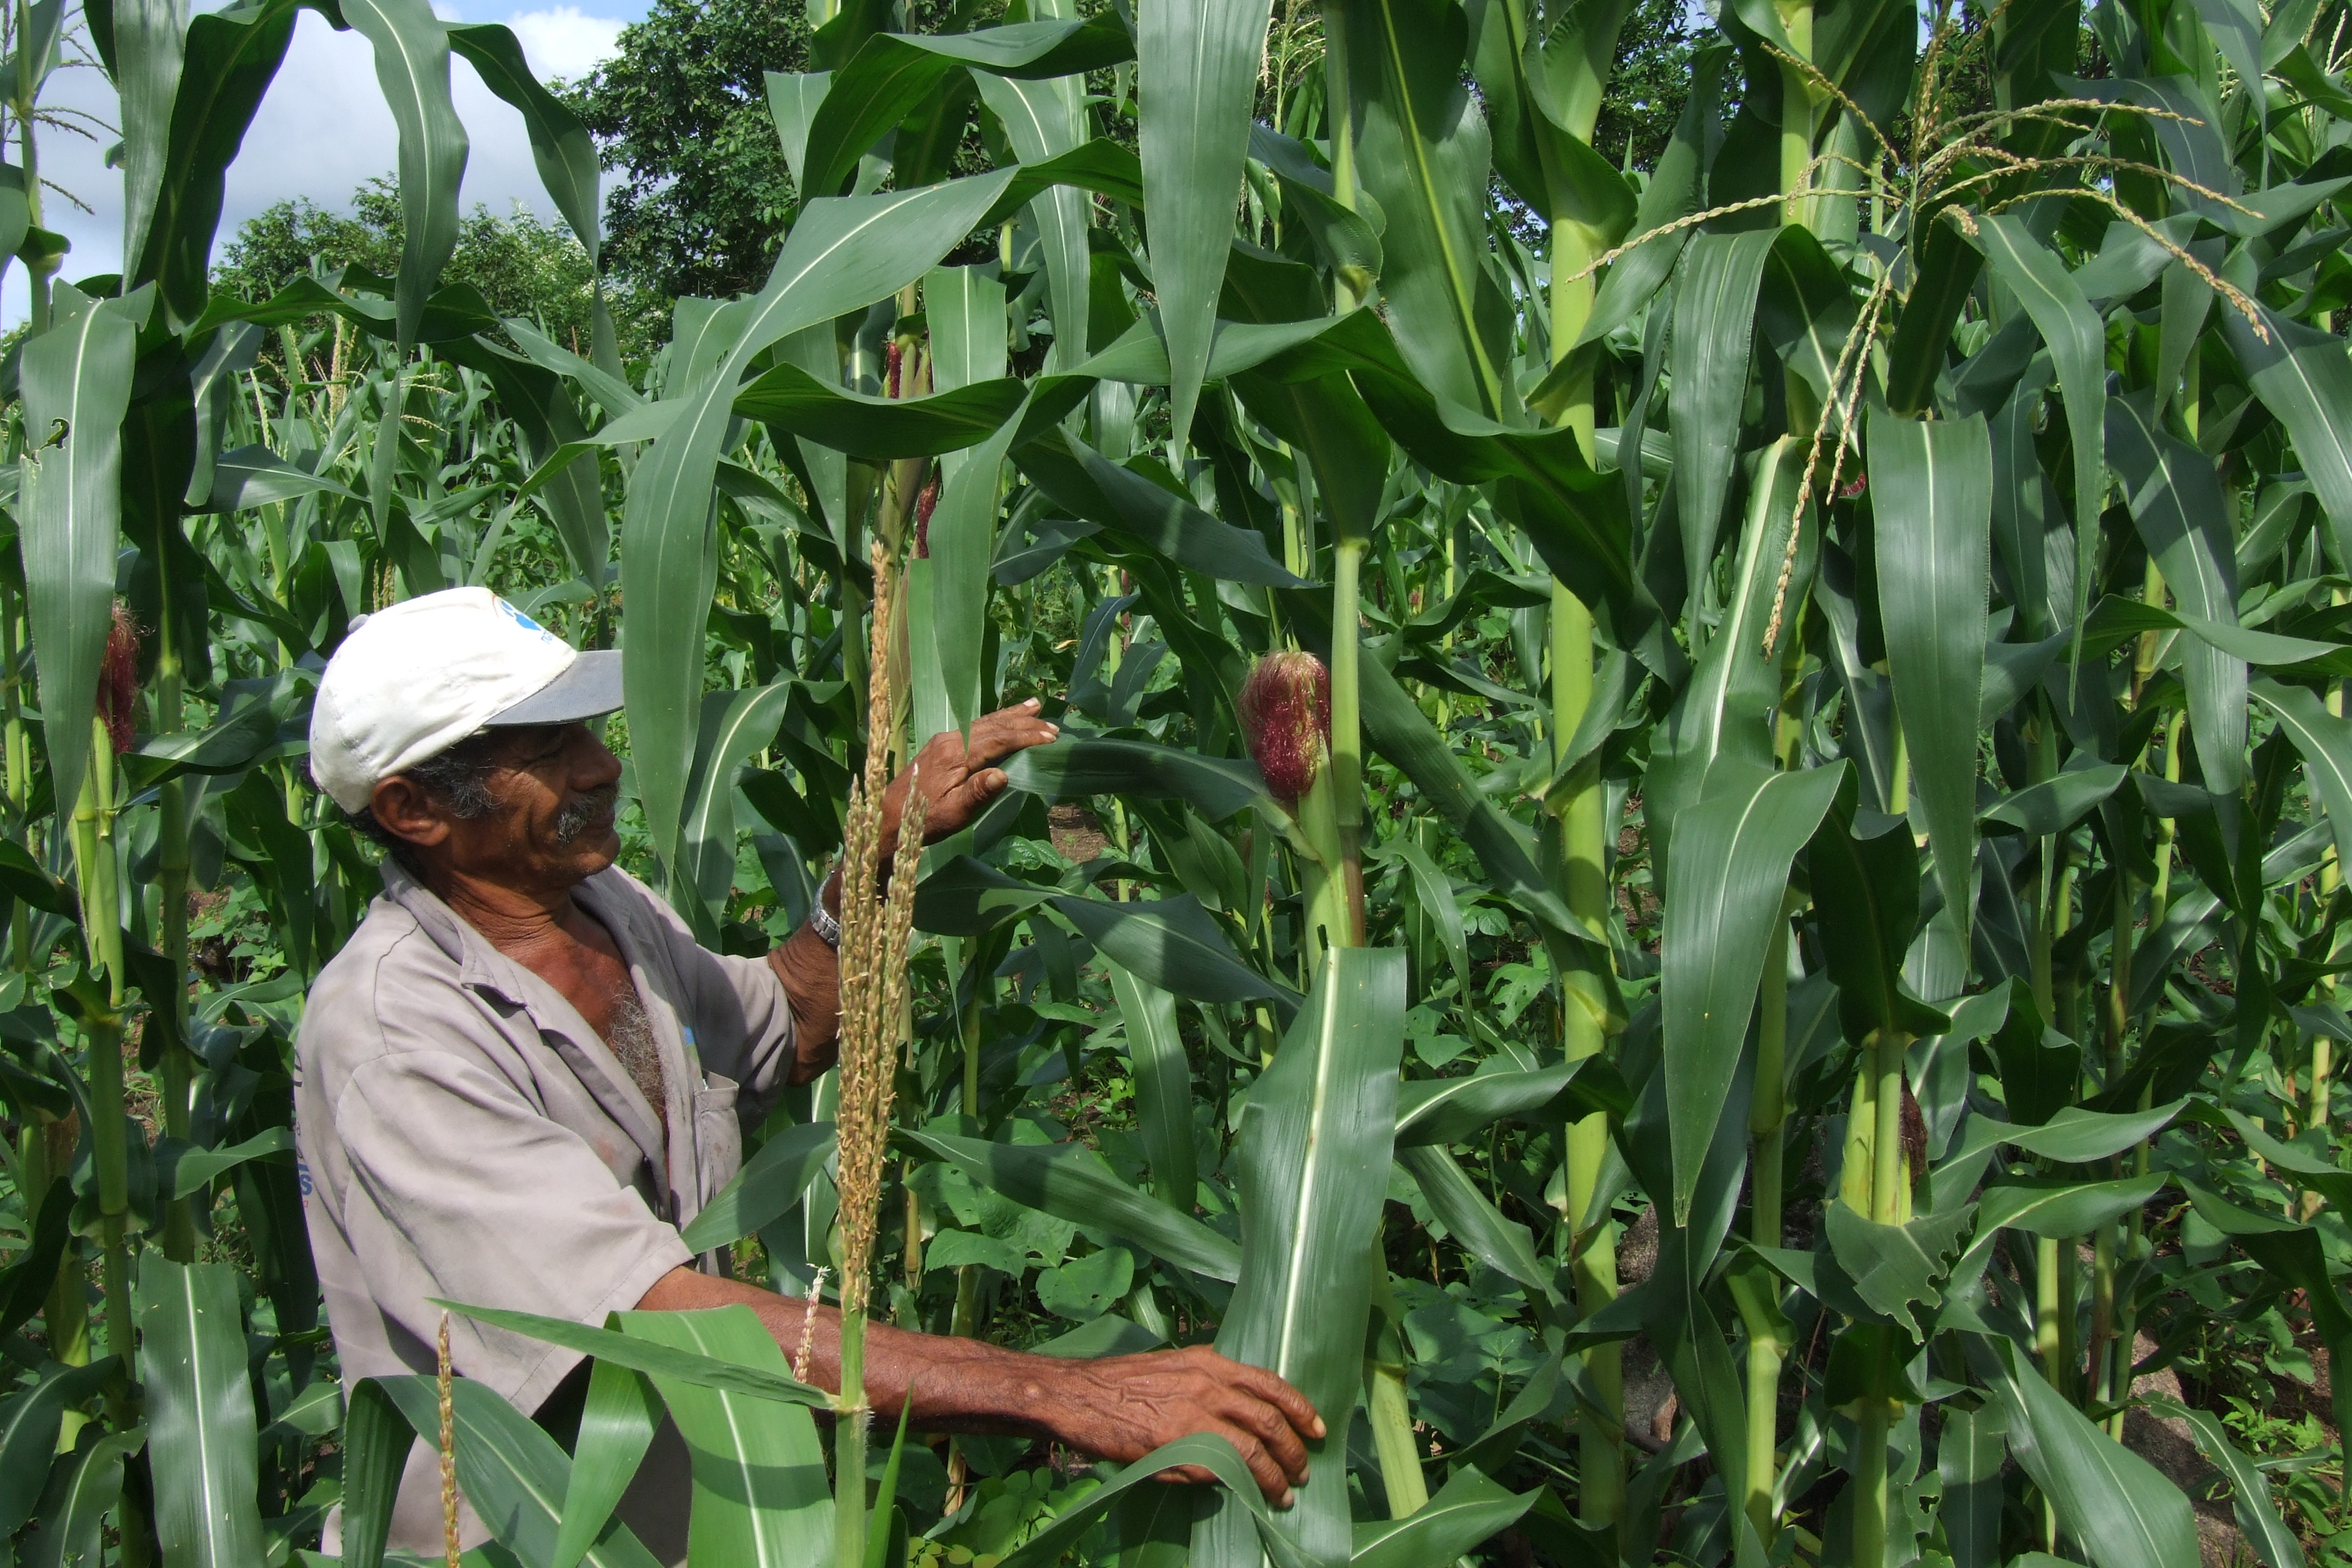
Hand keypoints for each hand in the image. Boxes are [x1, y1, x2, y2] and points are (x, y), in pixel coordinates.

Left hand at [880, 698, 1058, 850]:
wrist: (887, 816)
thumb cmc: (923, 819)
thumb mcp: (953, 813)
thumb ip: (977, 793)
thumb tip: (1003, 775)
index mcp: (955, 754)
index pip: (997, 739)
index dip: (1025, 737)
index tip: (1050, 737)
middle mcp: (950, 739)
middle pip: (993, 725)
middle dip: (1024, 723)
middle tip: (1052, 725)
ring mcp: (944, 739)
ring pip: (984, 722)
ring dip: (1011, 716)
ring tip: (1034, 705)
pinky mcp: (941, 745)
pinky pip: (974, 726)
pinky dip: (994, 721)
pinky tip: (1003, 719)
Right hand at [1044, 1346, 1324, 1505]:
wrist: (1079, 1394)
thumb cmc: (1123, 1383)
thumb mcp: (1175, 1369)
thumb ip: (1211, 1388)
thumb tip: (1244, 1420)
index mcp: (1210, 1362)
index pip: (1270, 1382)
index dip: (1301, 1407)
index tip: (1318, 1428)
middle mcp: (1208, 1383)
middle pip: (1270, 1418)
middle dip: (1294, 1448)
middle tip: (1303, 1469)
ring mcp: (1193, 1415)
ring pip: (1254, 1447)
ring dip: (1276, 1474)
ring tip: (1284, 1493)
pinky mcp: (1175, 1445)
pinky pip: (1221, 1468)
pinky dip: (1241, 1483)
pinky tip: (1247, 1494)